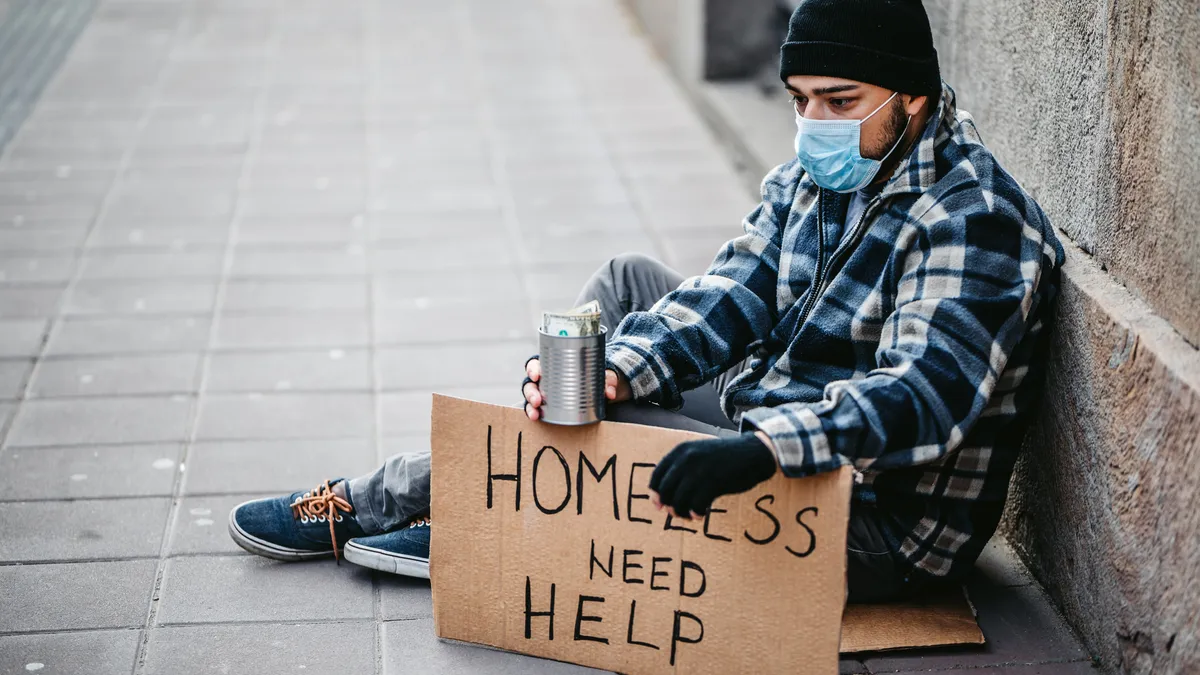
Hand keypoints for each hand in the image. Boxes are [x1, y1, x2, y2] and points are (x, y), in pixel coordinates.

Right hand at [523, 357, 630, 421]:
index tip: (537, 375)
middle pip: (531, 383)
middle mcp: (546, 379)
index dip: (533, 369)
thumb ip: (608, 380)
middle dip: (531, 392)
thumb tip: (610, 392)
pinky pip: (536, 409)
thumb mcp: (603, 374)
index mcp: (553, 366)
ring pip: (530, 397)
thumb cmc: (595, 376)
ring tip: (536, 413)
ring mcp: (545, 394)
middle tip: (538, 400)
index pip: (537, 364)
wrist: (599, 390)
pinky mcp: (548, 407)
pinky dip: (534, 413)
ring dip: (530, 405)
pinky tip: (536, 418)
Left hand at [649, 433, 776, 518]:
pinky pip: (696, 504)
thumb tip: (665, 494)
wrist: (753, 453)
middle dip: (668, 505)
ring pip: (679, 500)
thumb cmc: (724, 457)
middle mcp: (687, 459)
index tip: (658, 504)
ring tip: (689, 515)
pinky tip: (700, 514)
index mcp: (681, 451)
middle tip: (675, 514)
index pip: (657, 475)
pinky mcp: (713, 482)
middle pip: (665, 490)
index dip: (655, 492)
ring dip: (681, 512)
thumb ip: (682, 467)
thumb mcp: (699, 453)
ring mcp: (700, 470)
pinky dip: (696, 512)